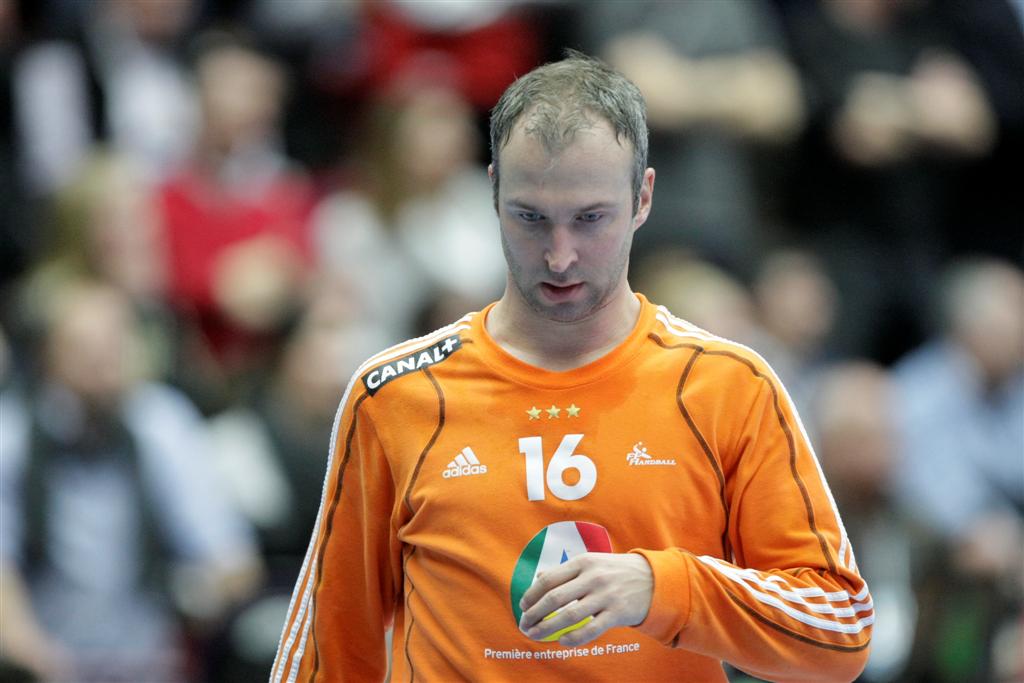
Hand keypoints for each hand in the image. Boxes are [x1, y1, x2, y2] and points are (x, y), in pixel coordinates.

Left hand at [518, 552, 652, 646]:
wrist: (653, 579)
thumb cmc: (615, 571)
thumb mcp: (592, 562)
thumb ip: (566, 571)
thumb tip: (539, 579)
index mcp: (584, 562)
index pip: (549, 579)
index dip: (531, 595)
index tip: (522, 606)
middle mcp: (593, 577)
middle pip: (555, 598)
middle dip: (534, 614)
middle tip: (524, 624)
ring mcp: (606, 596)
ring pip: (569, 616)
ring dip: (547, 628)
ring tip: (535, 635)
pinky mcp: (617, 613)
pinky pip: (591, 629)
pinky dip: (573, 638)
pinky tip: (562, 641)